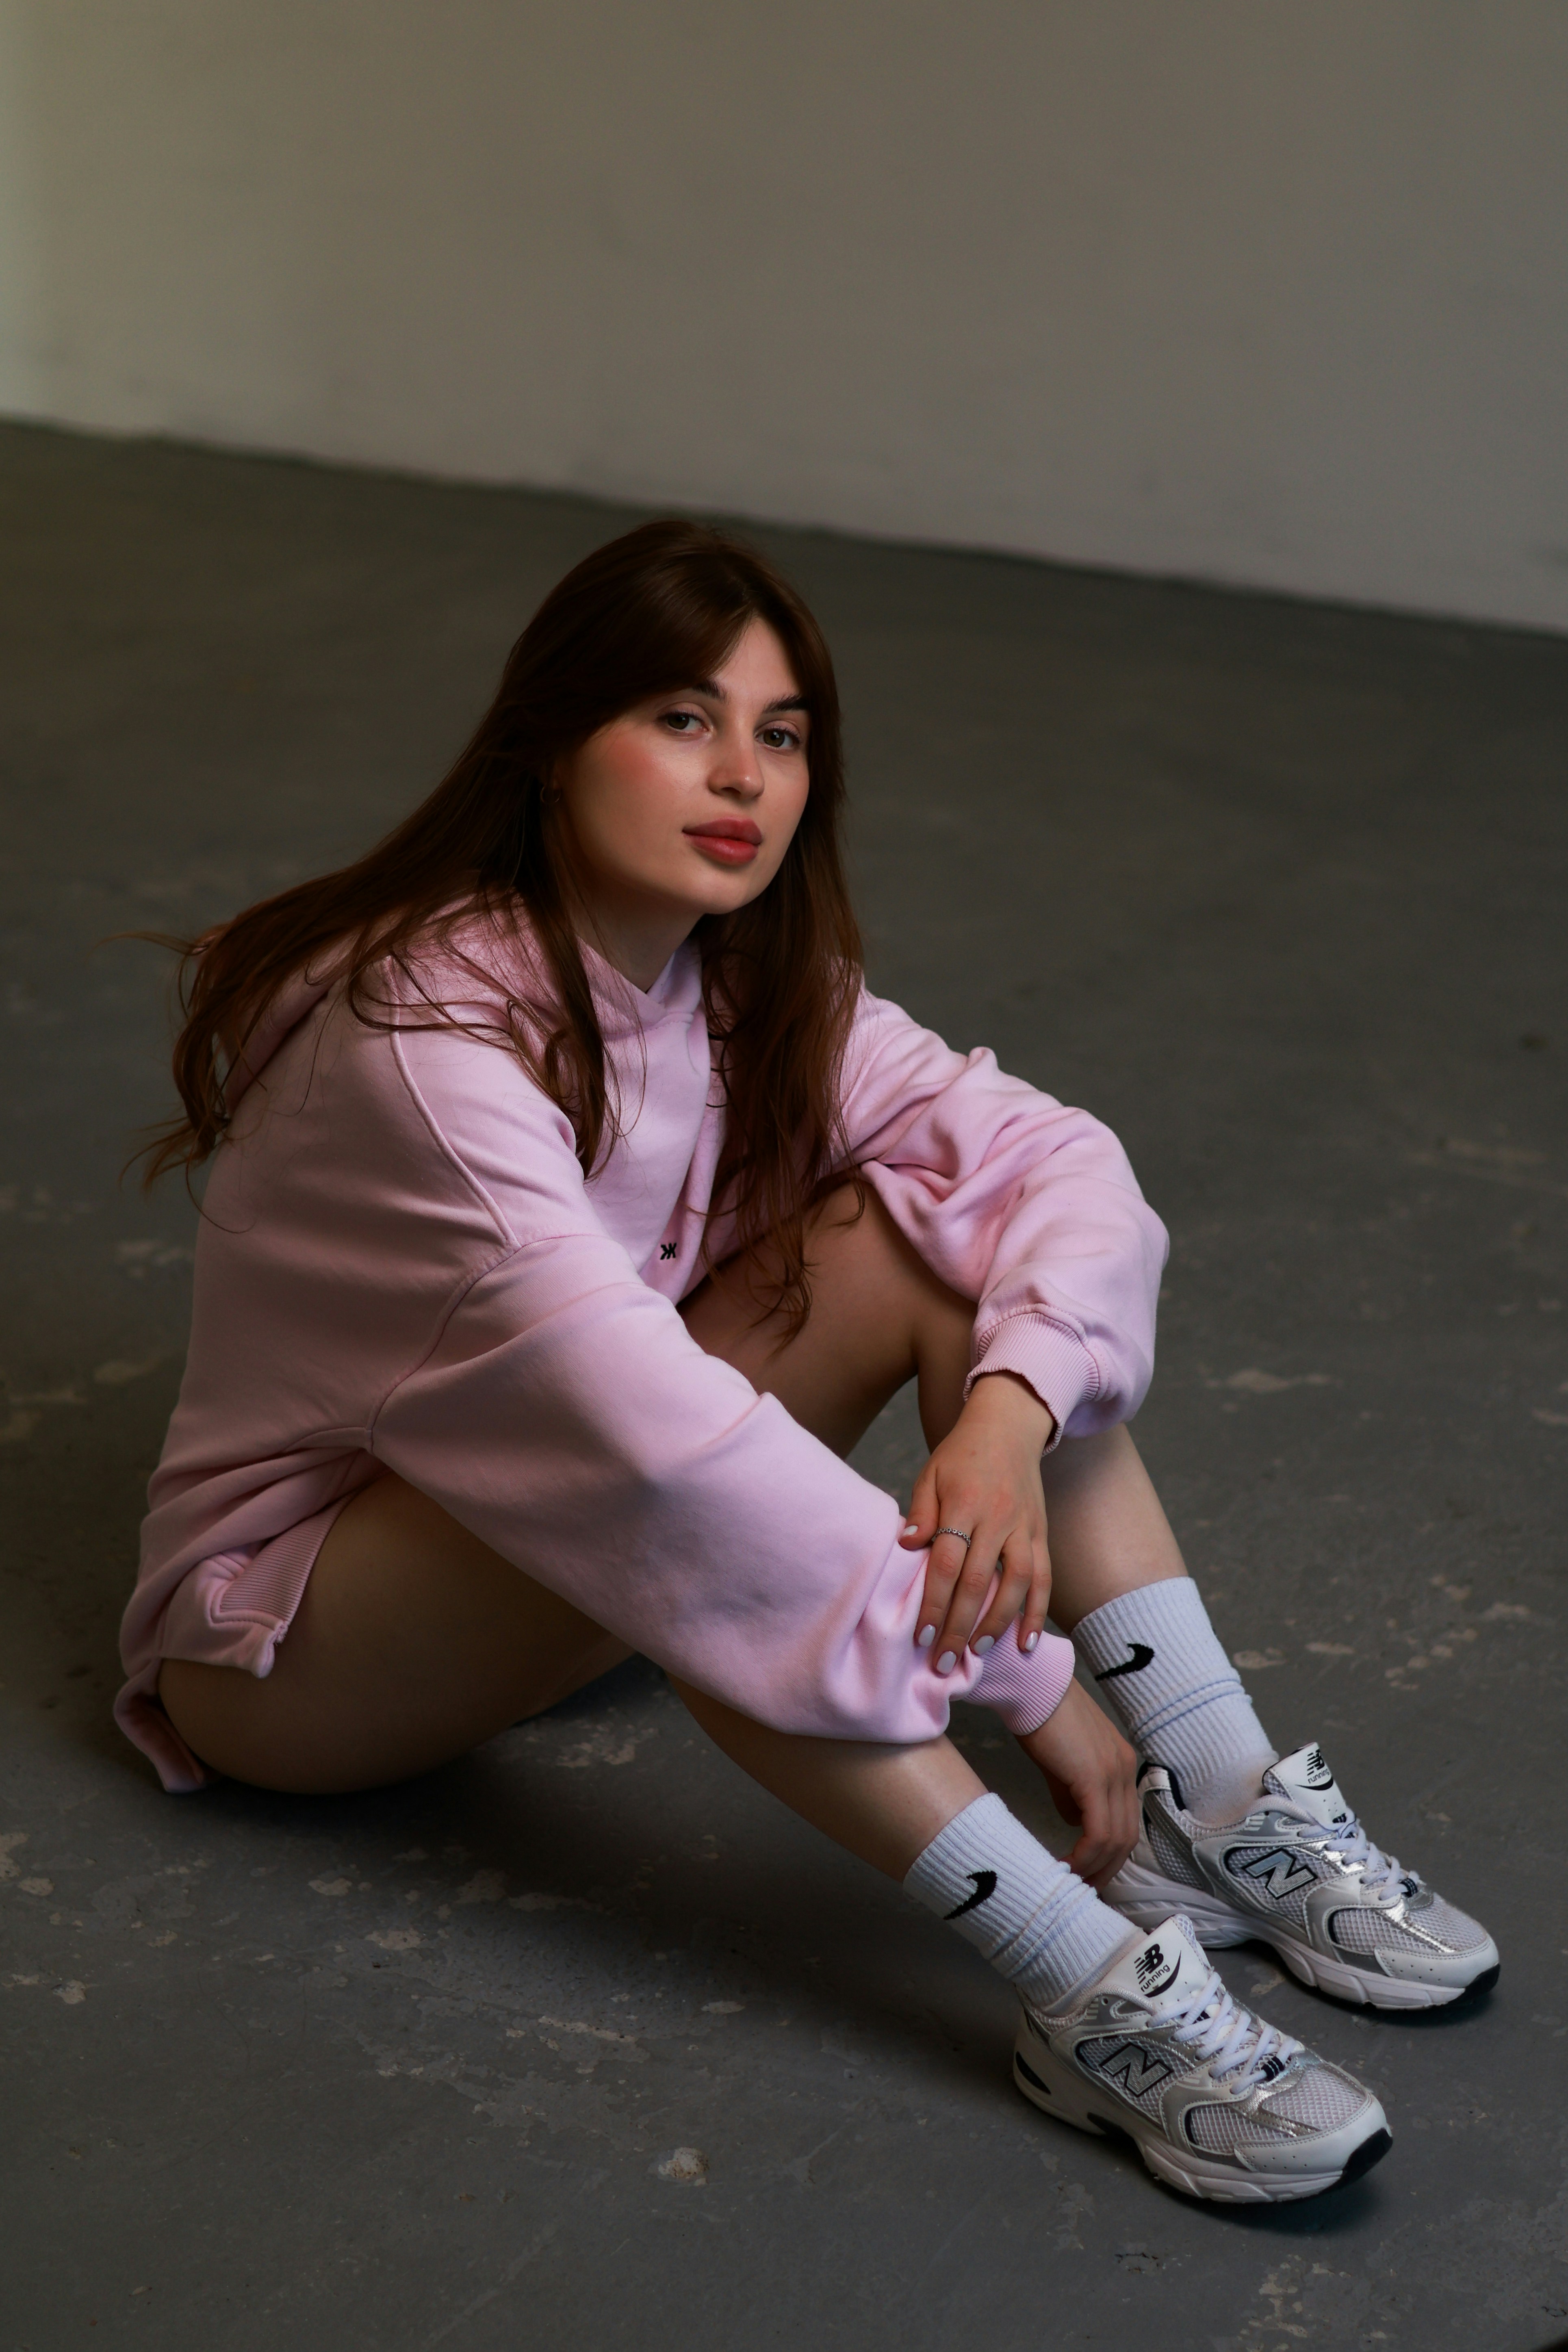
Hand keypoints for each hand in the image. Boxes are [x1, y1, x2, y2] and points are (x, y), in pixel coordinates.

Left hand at [899, 1371, 1055, 1666]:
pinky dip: (1036, 1612)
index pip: (947, 1563)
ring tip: (977, 1653)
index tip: (922, 1637)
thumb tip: (906, 1546)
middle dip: (960, 1627)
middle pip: (979, 1581)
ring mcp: (1024, 1527)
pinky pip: (1044, 1578)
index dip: (934, 1603)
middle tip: (944, 1663)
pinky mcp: (1041, 1533)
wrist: (1009, 1425)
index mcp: (964, 1503)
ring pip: (1017, 1584)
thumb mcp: (931, 1473)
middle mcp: (997, 1517)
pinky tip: (1025, 1642)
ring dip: (997, 1623)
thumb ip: (921, 1511)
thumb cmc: (961, 1455)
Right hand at [1018, 1679, 1139, 1887]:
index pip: (1125, 1822)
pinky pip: (1098, 1831)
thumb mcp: (1061, 1762)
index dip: (1109, 1855)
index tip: (1088, 1874)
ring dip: (1094, 1867)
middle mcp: (1125, 1770)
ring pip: (1115, 1839)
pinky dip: (1085, 1855)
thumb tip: (1074, 1821)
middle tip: (1081, 1889)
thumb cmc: (1040, 1718)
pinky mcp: (1095, 1777)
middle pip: (1126, 1837)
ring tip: (1069, 1881)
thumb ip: (1071, 1792)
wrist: (1032, 1686)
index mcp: (1121, 1765)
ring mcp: (1114, 1773)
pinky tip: (1066, 1864)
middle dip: (1105, 1870)